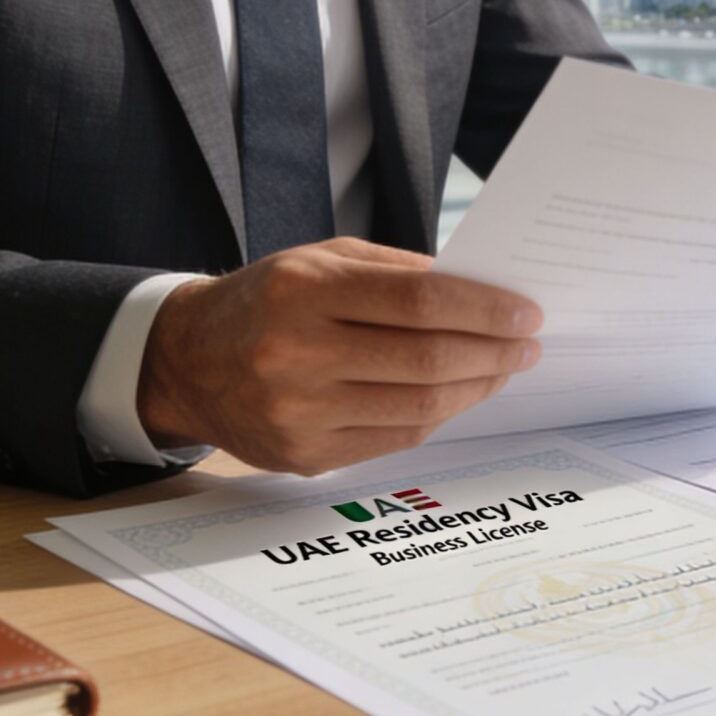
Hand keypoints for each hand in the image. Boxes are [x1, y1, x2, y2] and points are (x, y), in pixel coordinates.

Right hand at [137, 238, 542, 474]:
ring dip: (475, 388)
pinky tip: (456, 395)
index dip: (483, 309)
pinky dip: (437, 416)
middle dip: (492, 352)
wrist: (188, 361)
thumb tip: (482, 294)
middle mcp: (296, 352)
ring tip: (502, 369)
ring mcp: (299, 412)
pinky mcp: (304, 454)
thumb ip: (398, 273)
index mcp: (303, 290)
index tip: (526, 313)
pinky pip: (395, 439)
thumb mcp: (321, 261)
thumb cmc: (267, 301)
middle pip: (426, 359)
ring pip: (418, 407)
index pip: (418, 301)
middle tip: (527, 345)